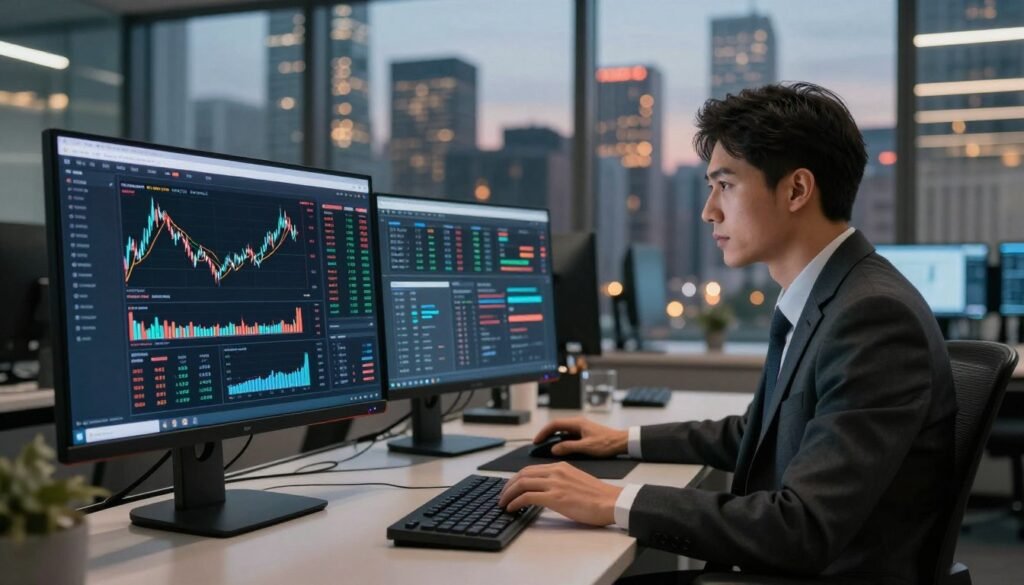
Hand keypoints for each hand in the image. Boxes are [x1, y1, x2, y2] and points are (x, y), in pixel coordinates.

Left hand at [498, 462, 622, 525]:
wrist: (611, 502)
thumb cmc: (598, 496)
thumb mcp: (576, 481)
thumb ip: (561, 481)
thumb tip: (548, 491)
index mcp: (561, 466)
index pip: (531, 469)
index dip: (516, 478)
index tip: (510, 487)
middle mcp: (556, 471)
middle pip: (522, 474)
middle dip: (508, 485)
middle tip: (502, 495)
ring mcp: (555, 484)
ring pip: (522, 484)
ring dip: (508, 494)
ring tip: (503, 503)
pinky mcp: (556, 497)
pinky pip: (527, 497)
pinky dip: (515, 502)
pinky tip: (511, 508)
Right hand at [534, 417, 627, 457]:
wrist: (623, 443)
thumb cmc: (608, 443)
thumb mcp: (587, 447)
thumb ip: (569, 447)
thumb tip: (554, 449)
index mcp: (577, 423)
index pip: (554, 425)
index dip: (543, 433)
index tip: (536, 442)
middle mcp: (578, 424)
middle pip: (556, 427)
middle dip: (546, 436)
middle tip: (537, 446)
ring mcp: (581, 429)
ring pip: (562, 433)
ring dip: (553, 440)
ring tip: (545, 449)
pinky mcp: (584, 435)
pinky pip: (568, 437)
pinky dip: (561, 443)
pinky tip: (559, 451)